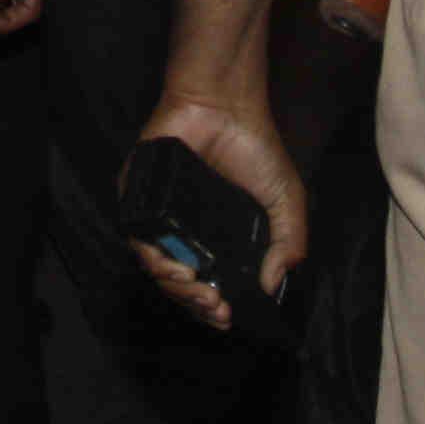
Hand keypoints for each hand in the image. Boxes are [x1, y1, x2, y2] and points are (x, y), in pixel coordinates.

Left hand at [126, 91, 308, 332]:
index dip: (212, 308)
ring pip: (156, 266)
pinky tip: (175, 267)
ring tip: (197, 290)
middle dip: (195, 304)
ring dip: (174, 288)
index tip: (226, 316)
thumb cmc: (256, 149)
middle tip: (214, 306)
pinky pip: (136, 235)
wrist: (226, 106)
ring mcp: (161, 215)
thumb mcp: (286, 201)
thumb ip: (288, 242)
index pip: (207, 284)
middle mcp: (186, 232)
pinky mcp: (141, 196)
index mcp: (216, 239)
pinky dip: (152, 257)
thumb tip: (272, 286)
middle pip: (179, 283)